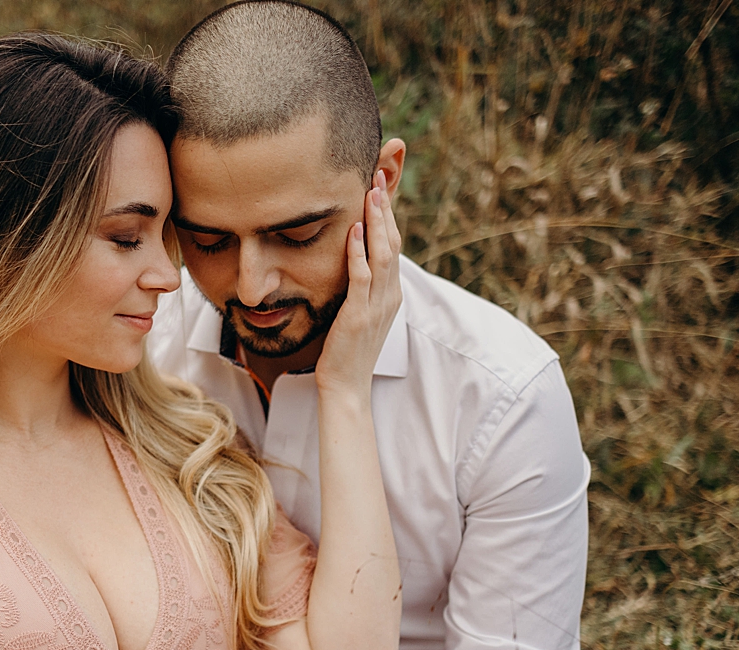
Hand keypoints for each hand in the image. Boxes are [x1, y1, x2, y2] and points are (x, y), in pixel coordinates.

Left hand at [314, 169, 402, 398]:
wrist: (346, 387)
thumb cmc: (346, 351)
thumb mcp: (357, 312)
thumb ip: (359, 287)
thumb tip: (350, 262)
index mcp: (390, 293)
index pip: (392, 245)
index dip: (387, 214)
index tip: (379, 185)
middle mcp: (389, 296)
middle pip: (392, 242)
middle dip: (385, 207)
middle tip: (378, 174)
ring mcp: (377, 306)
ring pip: (382, 254)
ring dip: (377, 221)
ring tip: (371, 191)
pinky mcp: (360, 316)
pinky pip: (363, 277)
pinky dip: (359, 251)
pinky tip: (355, 230)